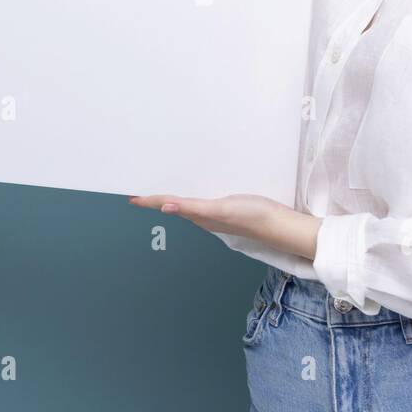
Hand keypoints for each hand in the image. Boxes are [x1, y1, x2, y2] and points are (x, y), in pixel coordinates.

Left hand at [128, 192, 321, 259]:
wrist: (280, 225)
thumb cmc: (252, 217)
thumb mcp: (221, 210)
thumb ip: (194, 208)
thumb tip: (165, 207)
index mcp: (199, 216)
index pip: (168, 205)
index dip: (149, 201)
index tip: (131, 196)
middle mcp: (203, 216)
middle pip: (174, 205)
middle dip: (157, 197)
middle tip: (141, 190)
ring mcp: (216, 212)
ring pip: (187, 203)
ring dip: (173, 195)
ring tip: (160, 187)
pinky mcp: (228, 206)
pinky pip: (203, 198)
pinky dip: (192, 192)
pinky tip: (196, 186)